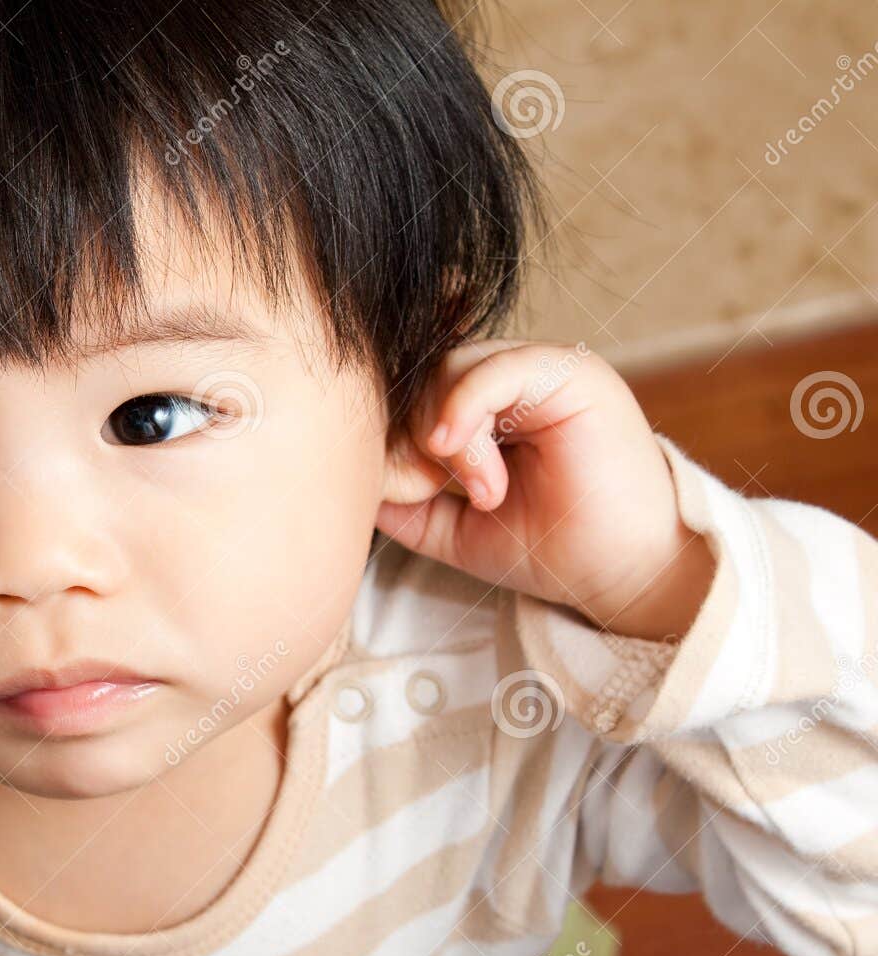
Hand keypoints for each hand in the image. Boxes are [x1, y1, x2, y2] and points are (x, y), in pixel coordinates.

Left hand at [375, 340, 715, 641]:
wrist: (619, 575)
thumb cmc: (545, 548)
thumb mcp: (445, 525)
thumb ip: (397, 492)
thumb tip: (349, 469)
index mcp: (484, 405)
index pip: (409, 388)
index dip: (390, 428)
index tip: (402, 483)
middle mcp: (511, 378)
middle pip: (422, 375)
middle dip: (414, 436)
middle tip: (444, 490)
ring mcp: (543, 369)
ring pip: (450, 368)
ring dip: (448, 435)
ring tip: (484, 491)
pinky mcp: (573, 372)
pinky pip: (493, 368)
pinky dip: (466, 411)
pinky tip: (465, 456)